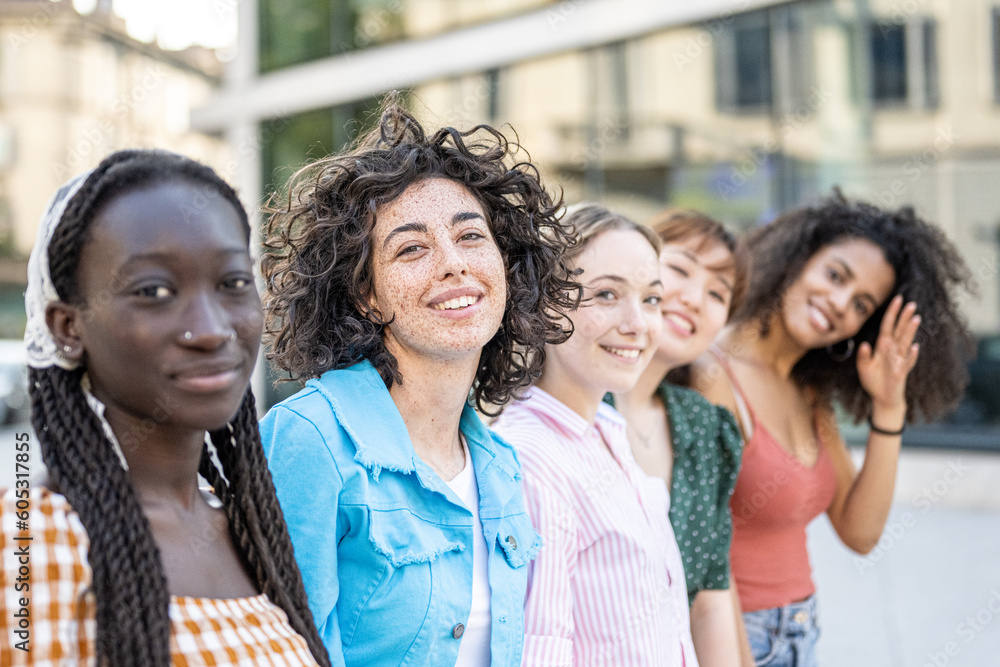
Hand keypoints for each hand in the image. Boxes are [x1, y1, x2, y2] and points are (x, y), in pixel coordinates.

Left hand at [856, 295, 919, 411]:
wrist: (883, 398)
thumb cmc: (874, 381)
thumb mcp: (864, 368)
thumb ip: (863, 357)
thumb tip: (864, 344)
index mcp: (883, 347)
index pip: (888, 327)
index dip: (892, 313)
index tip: (897, 299)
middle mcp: (893, 352)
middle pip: (899, 331)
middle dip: (904, 318)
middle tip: (911, 304)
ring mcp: (899, 361)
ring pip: (905, 343)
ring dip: (910, 331)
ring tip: (916, 318)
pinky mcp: (901, 373)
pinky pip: (906, 363)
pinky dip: (910, 356)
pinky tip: (914, 347)